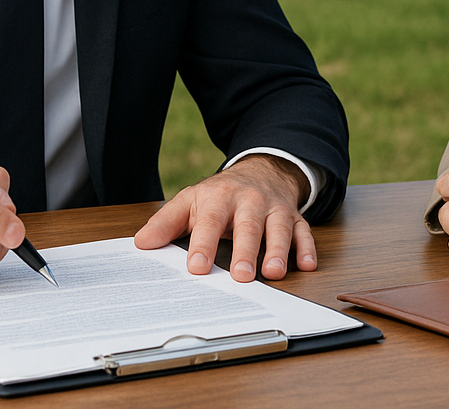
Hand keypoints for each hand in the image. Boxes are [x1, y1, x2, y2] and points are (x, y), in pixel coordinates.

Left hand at [133, 154, 314, 281]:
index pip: (210, 221)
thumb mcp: (190, 201)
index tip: (197, 267)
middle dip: (245, 251)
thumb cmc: (219, 194)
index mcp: (219, 198)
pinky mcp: (294, 217)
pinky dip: (307, 248)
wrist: (260, 170)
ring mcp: (274, 209)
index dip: (203, 244)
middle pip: (248, 226)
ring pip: (278, 228)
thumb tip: (141, 243)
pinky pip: (303, 231)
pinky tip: (307, 264)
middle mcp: (249, 201)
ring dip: (278, 250)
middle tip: (241, 277)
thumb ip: (165, 222)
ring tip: (273, 272)